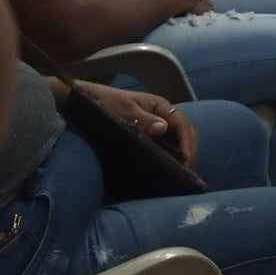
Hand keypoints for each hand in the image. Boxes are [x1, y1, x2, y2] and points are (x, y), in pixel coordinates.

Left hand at [74, 82, 198, 164]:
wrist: (86, 101)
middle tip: (187, 171)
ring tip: (180, 173)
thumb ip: (141, 119)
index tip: (186, 160)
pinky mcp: (147, 134)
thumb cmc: (105, 103)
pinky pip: (165, 144)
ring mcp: (156, 124)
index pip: (181, 122)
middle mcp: (162, 114)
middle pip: (184, 131)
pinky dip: (170, 155)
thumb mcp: (122, 110)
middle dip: (189, 149)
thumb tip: (162, 128)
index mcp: (159, 105)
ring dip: (181, 153)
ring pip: (177, 139)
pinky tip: (166, 168)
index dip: (186, 141)